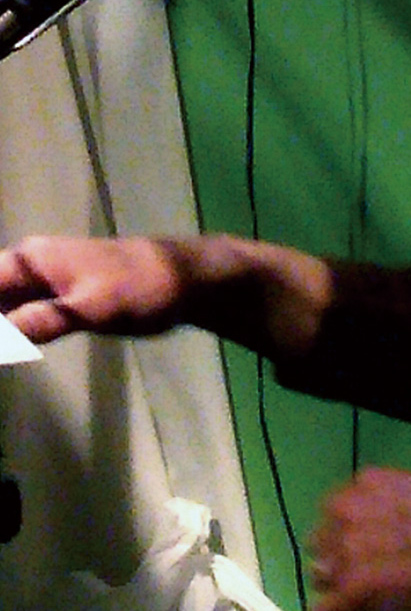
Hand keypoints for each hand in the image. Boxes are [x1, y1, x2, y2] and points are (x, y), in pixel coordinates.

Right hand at [0, 235, 185, 342]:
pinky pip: (18, 314)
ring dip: (0, 328)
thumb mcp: (90, 308)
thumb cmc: (143, 287)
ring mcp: (44, 281)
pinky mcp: (60, 298)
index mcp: (29, 260)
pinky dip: (5, 331)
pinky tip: (5, 348)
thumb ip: (38, 322)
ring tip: (3, 351)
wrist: (191, 279)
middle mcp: (29, 265)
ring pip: (1, 305)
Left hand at [308, 468, 410, 610]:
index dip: (350, 532)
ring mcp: (344, 551)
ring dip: (341, 585)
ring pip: (320, 576)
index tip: (371, 548)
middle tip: (371, 572)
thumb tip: (385, 534)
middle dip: (341, 557)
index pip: (334, 511)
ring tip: (369, 596)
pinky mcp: (350, 589)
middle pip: (321, 542)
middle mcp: (345, 512)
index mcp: (365, 483)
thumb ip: (390, 507)